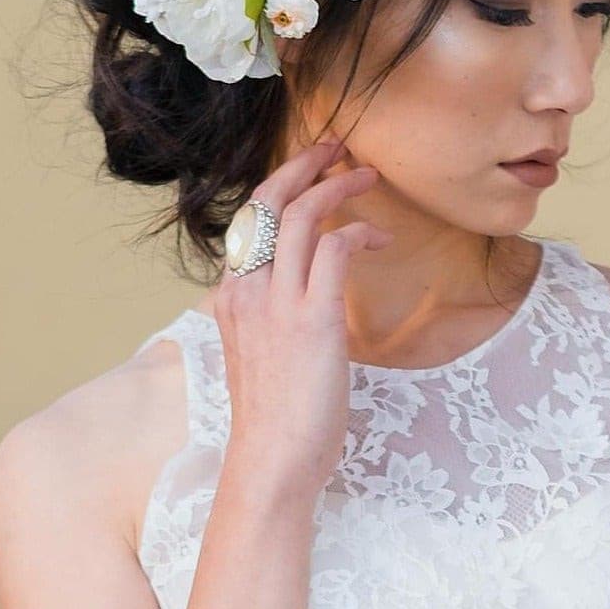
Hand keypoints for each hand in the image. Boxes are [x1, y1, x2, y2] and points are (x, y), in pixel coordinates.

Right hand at [214, 128, 392, 499]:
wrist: (273, 461)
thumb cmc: (277, 422)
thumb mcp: (264, 359)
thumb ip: (274, 323)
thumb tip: (304, 307)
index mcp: (231, 298)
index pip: (249, 222)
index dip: (281, 188)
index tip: (310, 172)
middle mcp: (245, 290)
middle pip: (267, 201)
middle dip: (303, 164)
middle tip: (336, 147)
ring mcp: (276, 302)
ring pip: (299, 214)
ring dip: (338, 187)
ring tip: (368, 177)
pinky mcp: (313, 319)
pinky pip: (333, 248)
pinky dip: (357, 232)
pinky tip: (378, 239)